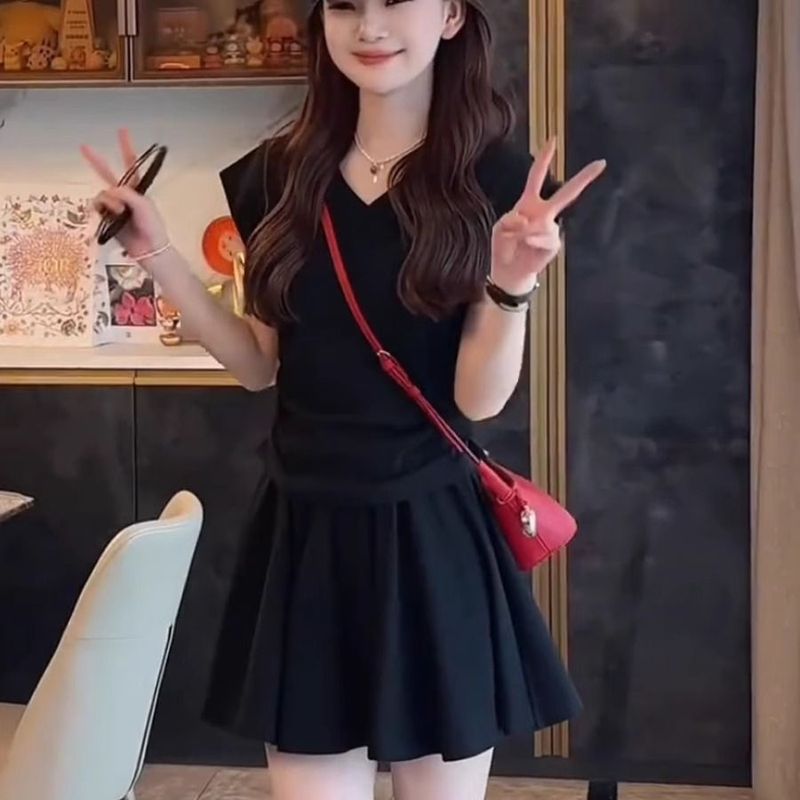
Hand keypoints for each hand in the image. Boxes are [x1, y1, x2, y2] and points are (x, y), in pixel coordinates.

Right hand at [80, 129, 168, 265]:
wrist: (149, 250)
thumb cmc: (152, 227)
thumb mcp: (144, 206)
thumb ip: (127, 194)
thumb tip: (110, 190)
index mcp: (137, 189)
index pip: (131, 165)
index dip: (127, 148)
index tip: (122, 131)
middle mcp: (125, 196)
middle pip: (108, 174)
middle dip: (96, 161)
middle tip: (84, 147)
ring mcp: (115, 207)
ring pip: (102, 194)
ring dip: (109, 201)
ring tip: (119, 212)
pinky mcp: (106, 218)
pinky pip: (97, 207)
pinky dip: (101, 209)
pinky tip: (109, 215)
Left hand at [491, 137, 605, 294]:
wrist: (508, 271)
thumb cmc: (504, 247)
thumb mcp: (501, 228)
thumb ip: (512, 219)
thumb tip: (529, 220)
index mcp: (529, 203)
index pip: (536, 177)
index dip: (544, 159)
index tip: (552, 140)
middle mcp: (543, 212)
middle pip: (566, 193)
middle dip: (583, 178)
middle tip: (601, 163)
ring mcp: (551, 228)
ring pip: (542, 222)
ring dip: (524, 232)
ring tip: (516, 241)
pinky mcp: (554, 243)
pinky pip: (545, 237)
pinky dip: (532, 241)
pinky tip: (526, 246)